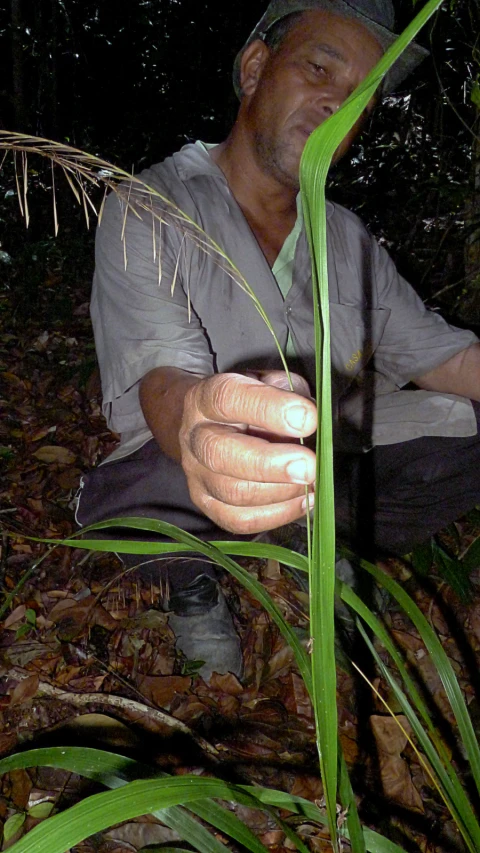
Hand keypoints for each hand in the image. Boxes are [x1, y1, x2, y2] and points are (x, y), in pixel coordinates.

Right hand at [179, 371, 316, 533]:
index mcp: (205, 398)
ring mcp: (196, 474)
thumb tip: (312, 419)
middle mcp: (194, 437)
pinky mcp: (206, 503)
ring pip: (232, 492)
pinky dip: (276, 515)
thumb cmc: (248, 402)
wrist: (206, 424)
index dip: (268, 409)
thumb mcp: (267, 381)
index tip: (308, 418)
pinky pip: (238, 520)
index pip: (228, 399)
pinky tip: (303, 501)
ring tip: (311, 483)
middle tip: (309, 466)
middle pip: (220, 454)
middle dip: (271, 464)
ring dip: (280, 492)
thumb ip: (288, 392)